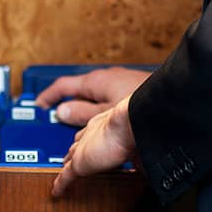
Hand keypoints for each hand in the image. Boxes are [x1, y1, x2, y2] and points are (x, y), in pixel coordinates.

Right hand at [33, 66, 151, 126]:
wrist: (172, 99)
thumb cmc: (141, 103)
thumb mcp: (104, 113)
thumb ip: (81, 113)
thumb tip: (62, 113)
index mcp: (95, 81)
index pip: (63, 85)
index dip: (49, 96)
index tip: (39, 106)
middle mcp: (106, 79)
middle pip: (79, 93)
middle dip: (69, 108)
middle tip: (59, 124)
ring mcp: (119, 84)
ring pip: (95, 99)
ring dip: (87, 113)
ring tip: (83, 132)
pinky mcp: (132, 91)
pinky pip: (108, 102)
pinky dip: (101, 114)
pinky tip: (108, 128)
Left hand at [51, 95, 136, 198]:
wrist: (130, 123)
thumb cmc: (137, 127)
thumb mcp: (138, 140)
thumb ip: (138, 151)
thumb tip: (147, 163)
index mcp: (104, 125)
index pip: (91, 135)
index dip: (89, 142)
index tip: (91, 147)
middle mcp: (91, 134)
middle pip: (78, 145)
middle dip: (75, 152)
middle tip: (73, 160)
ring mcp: (83, 148)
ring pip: (70, 159)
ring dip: (67, 166)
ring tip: (65, 176)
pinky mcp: (79, 163)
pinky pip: (65, 177)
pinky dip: (60, 185)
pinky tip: (57, 192)